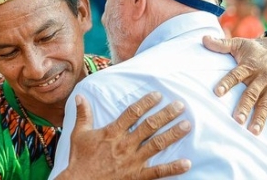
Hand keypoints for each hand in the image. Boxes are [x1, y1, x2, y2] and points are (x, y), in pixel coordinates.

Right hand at [57, 92, 190, 179]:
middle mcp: (125, 144)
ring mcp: (133, 161)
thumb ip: (83, 114)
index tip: (158, 95)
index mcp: (112, 132)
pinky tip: (187, 163)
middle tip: (180, 105)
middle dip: (166, 114)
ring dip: (173, 134)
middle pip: (149, 126)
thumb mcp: (79, 134)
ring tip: (187, 125)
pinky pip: (158, 172)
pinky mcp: (137, 176)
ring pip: (157, 145)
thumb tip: (79, 96)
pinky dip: (173, 168)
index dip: (146, 102)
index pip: (132, 113)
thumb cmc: (80, 159)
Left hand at [203, 35, 266, 140]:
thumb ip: (221, 44)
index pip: (236, 75)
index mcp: (249, 65)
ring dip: (261, 118)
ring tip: (253, 131)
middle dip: (245, 106)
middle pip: (252, 93)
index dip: (226, 83)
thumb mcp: (240, 44)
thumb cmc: (257, 49)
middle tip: (236, 120)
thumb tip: (203, 39)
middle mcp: (263, 76)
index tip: (216, 93)